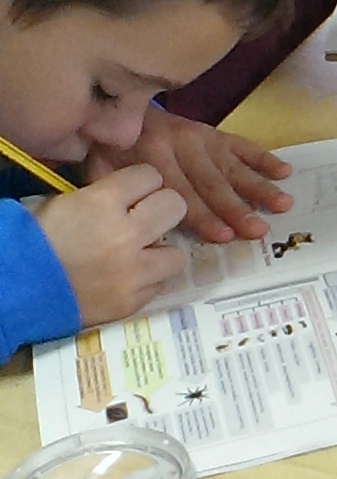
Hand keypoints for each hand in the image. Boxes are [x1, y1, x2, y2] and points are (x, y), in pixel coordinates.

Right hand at [39, 167, 187, 322]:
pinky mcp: (131, 302)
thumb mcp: (65, 202)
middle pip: (174, 206)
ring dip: (160, 251)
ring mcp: (133, 273)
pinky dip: (147, 280)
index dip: (142, 182)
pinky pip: (158, 285)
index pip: (150, 176)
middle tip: (146, 218)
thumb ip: (104, 195)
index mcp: (104, 202)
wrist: (18, 287)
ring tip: (141, 253)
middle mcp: (126, 235)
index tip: (135, 191)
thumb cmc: (36, 238)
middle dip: (161, 209)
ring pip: (177, 254)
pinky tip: (127, 277)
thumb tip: (131, 194)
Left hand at [88, 115, 290, 244]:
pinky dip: (264, 157)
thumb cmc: (108, 154)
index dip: (202, 215)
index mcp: (152, 157)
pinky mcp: (213, 133)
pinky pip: (242, 146)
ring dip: (258, 186)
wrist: (112, 109)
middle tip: (258, 229)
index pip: (181, 192)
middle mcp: (181, 145)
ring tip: (283, 204)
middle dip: (236, 208)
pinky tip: (285, 171)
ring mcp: (200, 138)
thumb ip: (119, 197)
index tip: (224, 236)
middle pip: (211, 182)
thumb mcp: (100, 174)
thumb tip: (138, 227)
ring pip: (231, 166)